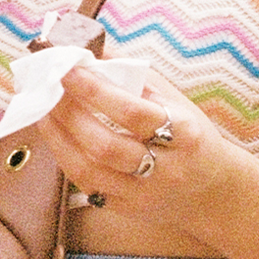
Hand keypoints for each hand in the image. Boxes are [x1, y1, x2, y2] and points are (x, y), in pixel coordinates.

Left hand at [37, 64, 242, 245]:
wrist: (214, 192)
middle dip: (69, 115)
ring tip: (44, 112)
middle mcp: (166, 168)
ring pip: (90, 171)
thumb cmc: (190, 136)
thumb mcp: (176, 101)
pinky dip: (67, 160)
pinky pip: (88, 187)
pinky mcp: (129, 210)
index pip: (132, 112)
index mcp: (184, 134)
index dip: (95, 90)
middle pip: (105, 145)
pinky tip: (58, 139)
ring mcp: (145, 194)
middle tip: (48, 89)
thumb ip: (135, 75)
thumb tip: (90, 48)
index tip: (67, 70)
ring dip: (59, 139)